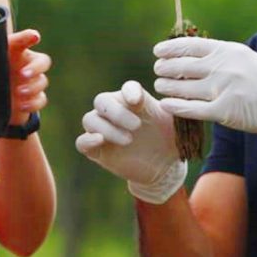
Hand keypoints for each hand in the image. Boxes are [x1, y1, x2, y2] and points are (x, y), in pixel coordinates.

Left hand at [7, 29, 50, 124]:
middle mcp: (28, 65)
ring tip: (20, 92)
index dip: (31, 37)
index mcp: (18, 51)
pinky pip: (40, 100)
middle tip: (23, 74)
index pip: (28, 39)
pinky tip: (22, 105)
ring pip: (42, 81)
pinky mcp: (32, 100)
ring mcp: (32, 83)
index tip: (34, 37)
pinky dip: (33, 103)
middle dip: (35, 68)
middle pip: (43, 62)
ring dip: (33, 87)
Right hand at [75, 80, 186, 203]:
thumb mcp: (175, 125)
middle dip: (116, 112)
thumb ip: (174, 111)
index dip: (130, 92)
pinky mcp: (97, 150)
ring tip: (128, 140)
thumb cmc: (169, 140)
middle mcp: (115, 111)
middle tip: (137, 126)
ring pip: (90, 119)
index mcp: (135, 100)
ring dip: (106, 128)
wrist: (163, 167)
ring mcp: (104, 130)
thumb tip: (174, 99)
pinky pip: (81, 142)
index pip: (127, 88)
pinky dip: (87, 140)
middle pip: (102, 101)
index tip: (138, 101)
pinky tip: (100, 141)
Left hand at [153, 37, 256, 142]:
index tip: (158, 51)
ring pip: (184, 87)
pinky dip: (176, 106)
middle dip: (165, 68)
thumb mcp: (244, 58)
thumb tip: (188, 53)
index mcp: (228, 50)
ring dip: (167, 86)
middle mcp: (224, 67)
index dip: (170, 48)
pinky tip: (166, 104)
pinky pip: (192, 109)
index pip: (190, 45)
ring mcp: (224, 89)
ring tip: (160, 85)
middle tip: (157, 70)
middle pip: (183, 66)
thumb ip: (218, 55)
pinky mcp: (225, 111)